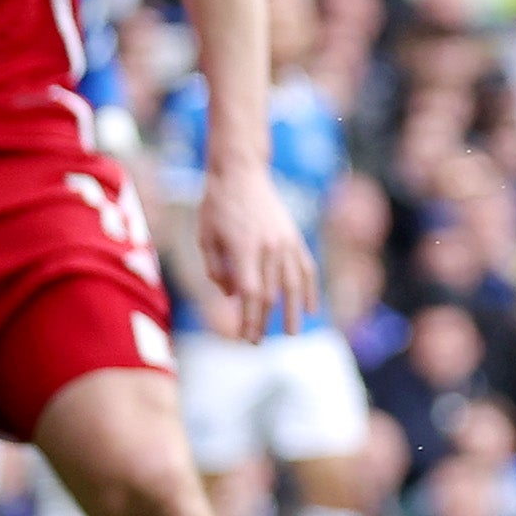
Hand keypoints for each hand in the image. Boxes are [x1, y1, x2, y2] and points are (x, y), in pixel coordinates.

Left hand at [196, 159, 317, 342]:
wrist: (241, 172)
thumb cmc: (217, 205)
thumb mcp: (205, 237)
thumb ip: (216, 269)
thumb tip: (231, 294)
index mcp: (245, 249)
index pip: (251, 294)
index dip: (250, 320)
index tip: (245, 338)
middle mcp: (270, 248)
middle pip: (272, 294)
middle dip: (264, 322)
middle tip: (257, 343)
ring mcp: (286, 242)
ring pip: (294, 284)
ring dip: (293, 312)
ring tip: (291, 333)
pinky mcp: (294, 237)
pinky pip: (306, 267)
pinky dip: (309, 288)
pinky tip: (310, 307)